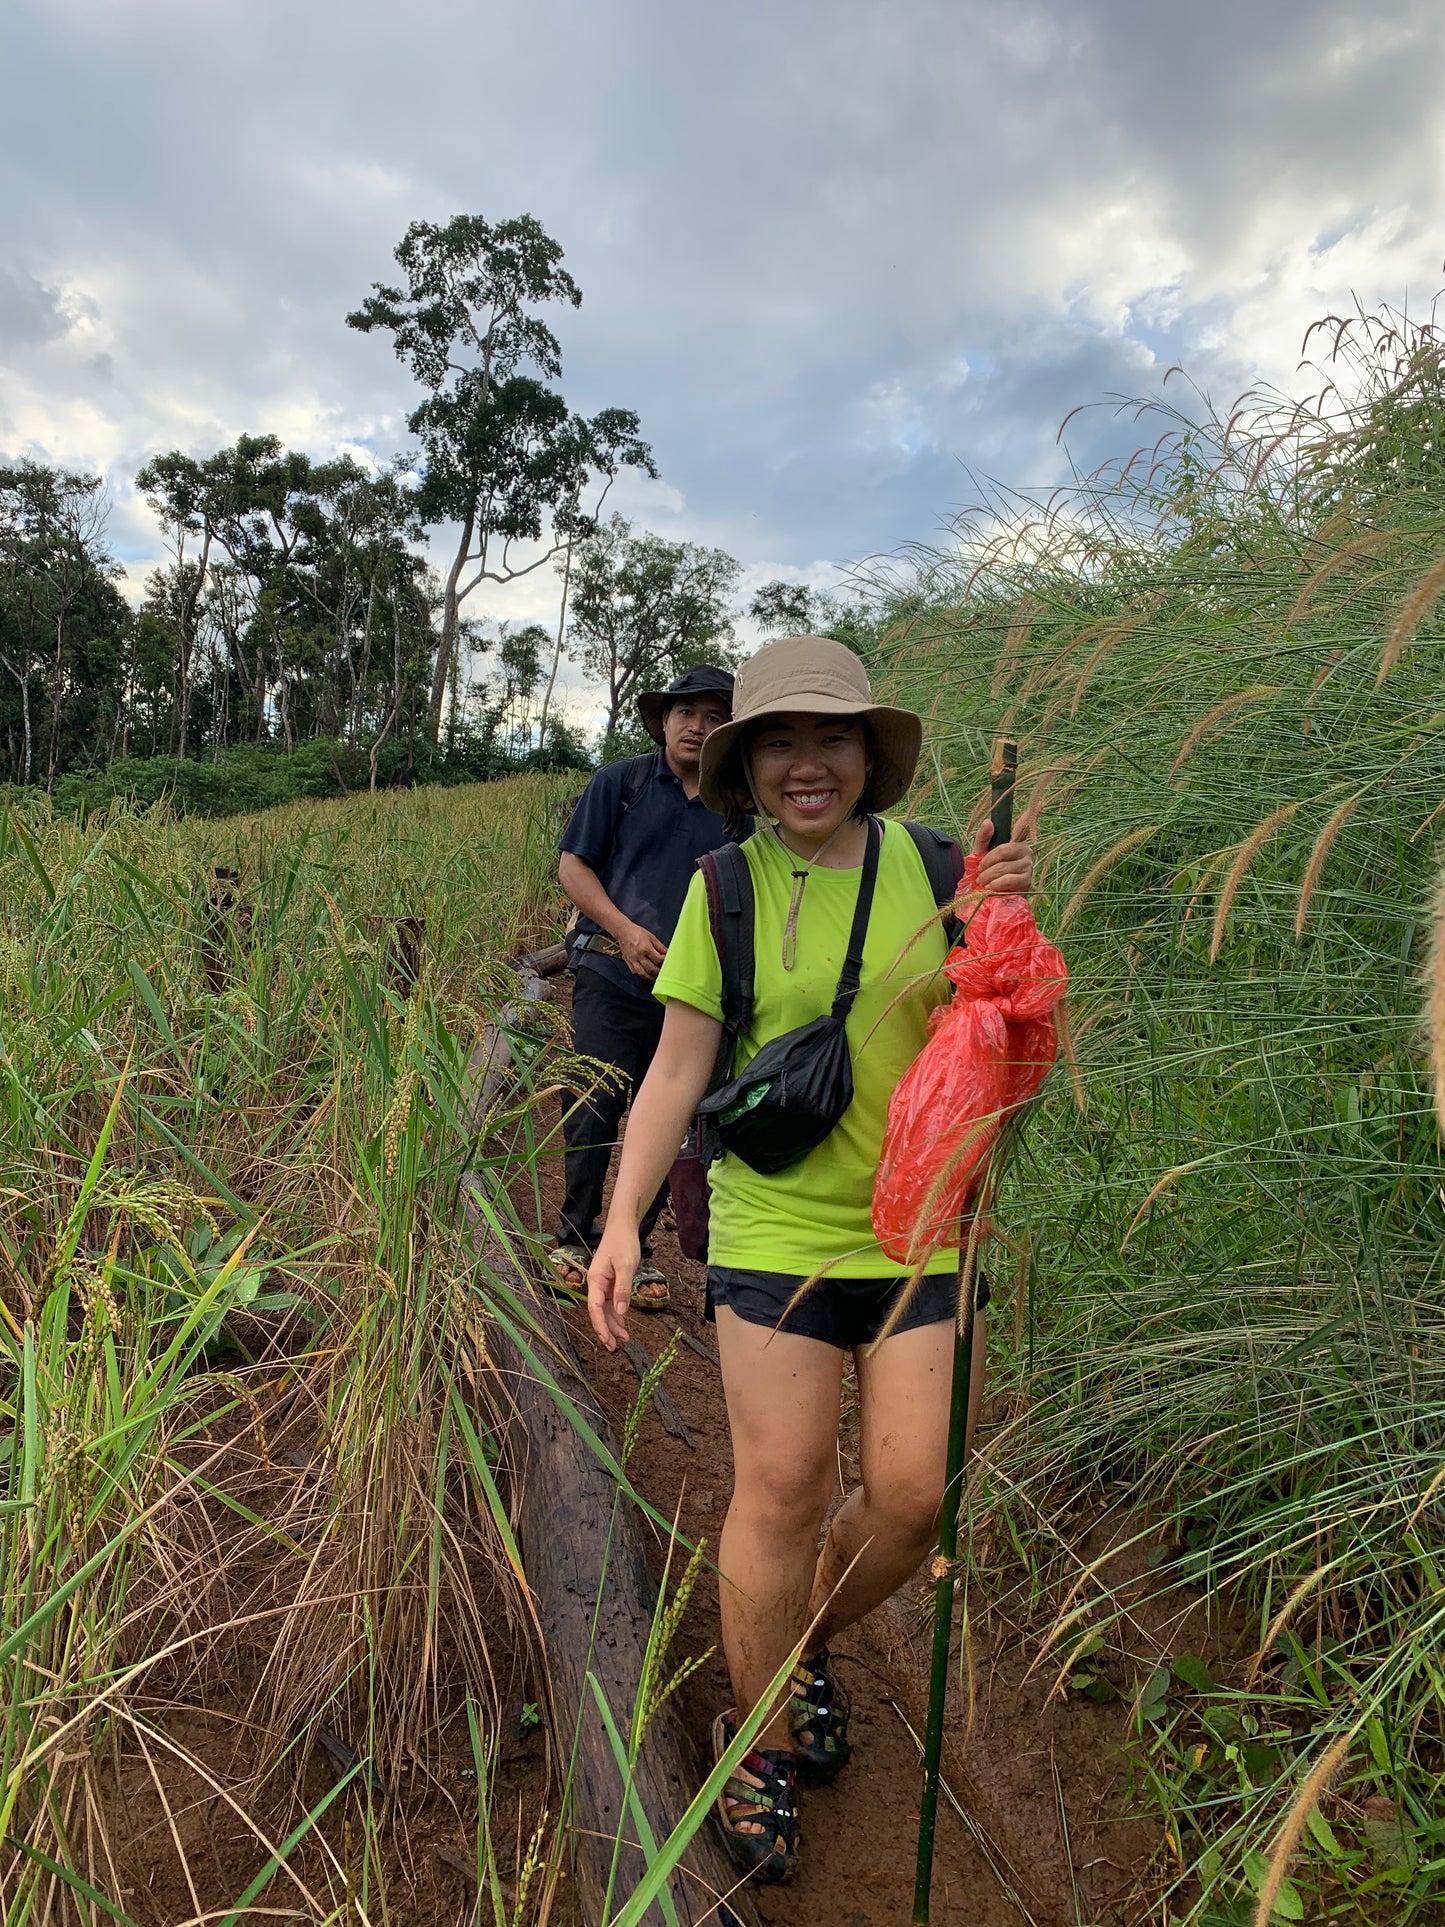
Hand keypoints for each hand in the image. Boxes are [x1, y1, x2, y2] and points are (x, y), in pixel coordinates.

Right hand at [587, 1228, 639, 1351]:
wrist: (622, 1227)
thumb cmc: (623, 1243)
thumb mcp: (627, 1265)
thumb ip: (623, 1289)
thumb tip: (621, 1312)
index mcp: (595, 1280)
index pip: (595, 1308)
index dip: (600, 1326)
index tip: (608, 1340)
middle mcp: (596, 1284)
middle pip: (598, 1312)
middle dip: (606, 1330)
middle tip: (615, 1348)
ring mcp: (602, 1284)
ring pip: (605, 1309)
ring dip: (613, 1324)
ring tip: (624, 1339)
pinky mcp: (609, 1282)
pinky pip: (611, 1303)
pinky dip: (617, 1314)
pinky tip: (624, 1325)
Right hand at [618, 920, 667, 981]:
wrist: (624, 932)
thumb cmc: (637, 933)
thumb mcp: (651, 937)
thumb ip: (660, 946)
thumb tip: (667, 953)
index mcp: (646, 948)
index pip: (658, 959)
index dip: (663, 961)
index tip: (666, 961)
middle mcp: (639, 956)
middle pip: (651, 969)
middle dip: (658, 972)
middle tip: (663, 972)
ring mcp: (632, 960)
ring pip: (642, 974)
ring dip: (650, 978)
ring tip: (655, 978)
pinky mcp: (628, 962)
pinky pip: (635, 972)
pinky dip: (641, 975)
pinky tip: (646, 975)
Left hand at [971, 818, 1033, 896]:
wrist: (986, 896)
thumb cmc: (986, 873)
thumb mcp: (980, 854)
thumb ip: (983, 838)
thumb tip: (989, 822)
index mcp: (1015, 841)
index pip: (1024, 826)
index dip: (1030, 816)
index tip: (1039, 804)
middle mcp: (1025, 851)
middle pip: (1004, 850)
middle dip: (987, 862)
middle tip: (980, 871)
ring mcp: (1028, 866)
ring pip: (1004, 866)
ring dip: (988, 876)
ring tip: (983, 882)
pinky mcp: (1027, 881)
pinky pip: (1010, 879)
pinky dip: (997, 884)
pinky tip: (991, 888)